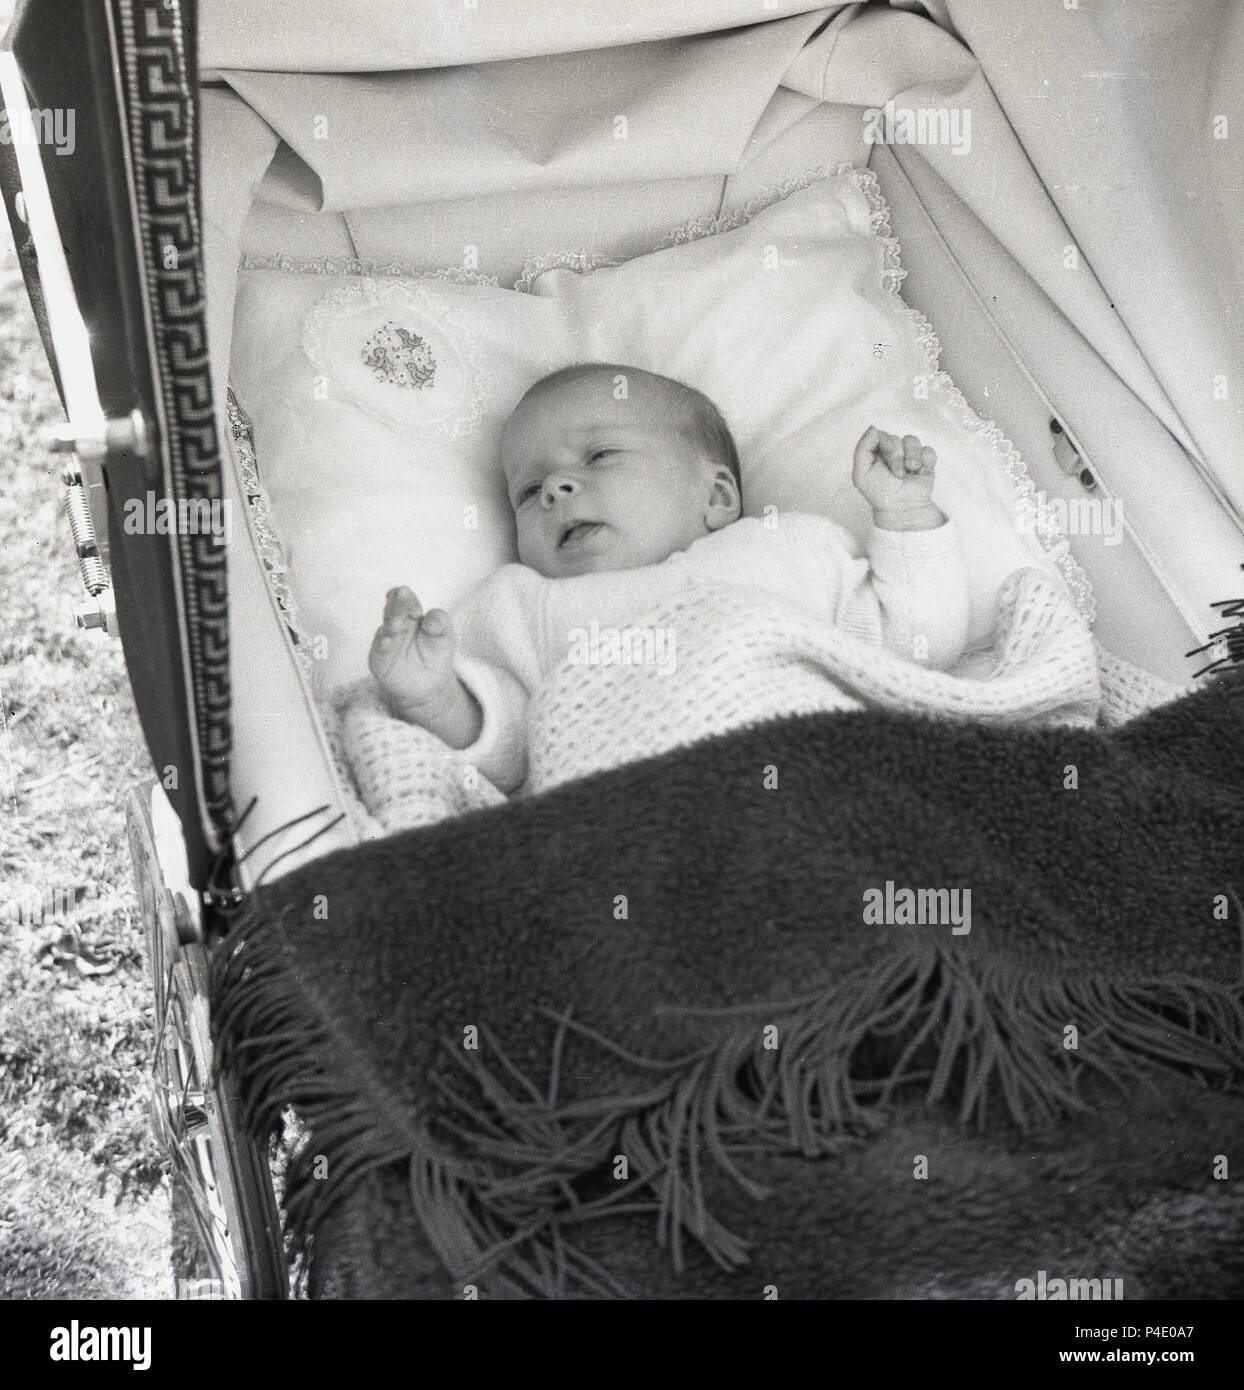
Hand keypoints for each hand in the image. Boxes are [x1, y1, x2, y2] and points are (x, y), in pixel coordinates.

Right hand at [369, 586, 458, 717]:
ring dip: (391, 624)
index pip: (405, 599)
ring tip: (398, 624)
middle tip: (402, 597)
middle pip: (393, 609)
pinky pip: (380, 650)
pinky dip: (383, 645)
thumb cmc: (435, 654)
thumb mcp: (445, 637)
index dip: (408, 599)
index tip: (417, 610)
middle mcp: (395, 623)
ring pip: (386, 628)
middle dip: (397, 604)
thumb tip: (431, 619)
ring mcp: (385, 640)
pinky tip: (387, 641)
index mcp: (410, 613)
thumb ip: (441, 623)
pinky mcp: (379, 658)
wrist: (428, 685)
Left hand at [852, 426, 937, 513]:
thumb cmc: (880, 494)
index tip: (883, 462)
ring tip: (907, 474)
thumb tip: (874, 427)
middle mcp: (893, 451)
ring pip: (912, 440)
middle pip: (896, 438)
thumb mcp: (862, 474)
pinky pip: (928, 450)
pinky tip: (919, 473)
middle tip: (895, 474)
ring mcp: (910, 454)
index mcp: (877, 452)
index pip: (881, 435)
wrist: (902, 508)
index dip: (884, 447)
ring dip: (910, 459)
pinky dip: (924, 462)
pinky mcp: (925, 461)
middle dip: (895, 457)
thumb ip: (862, 448)